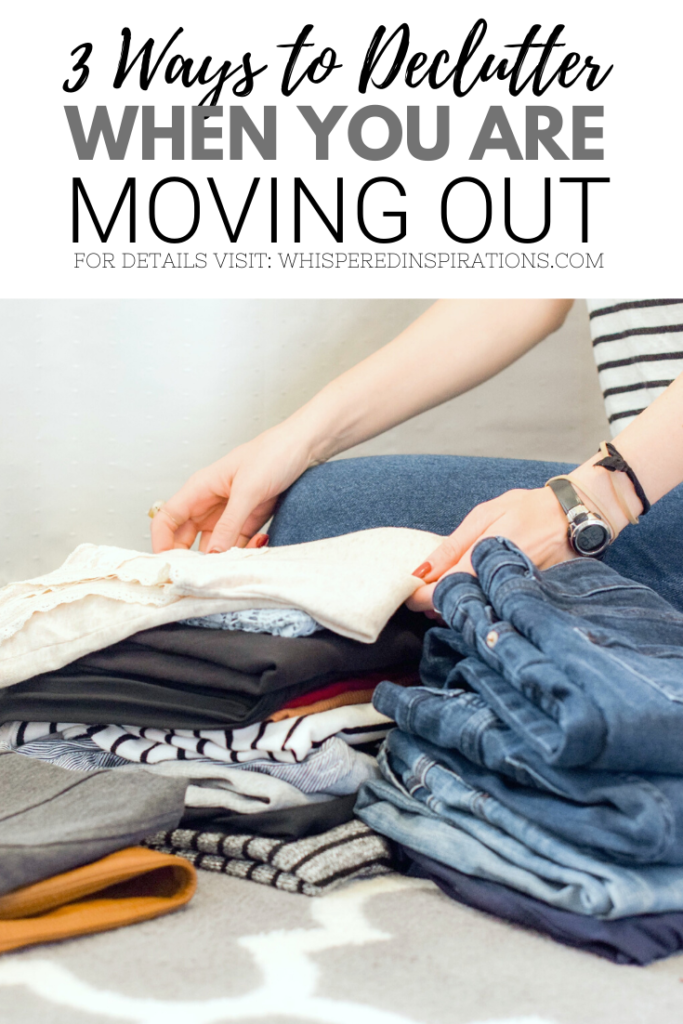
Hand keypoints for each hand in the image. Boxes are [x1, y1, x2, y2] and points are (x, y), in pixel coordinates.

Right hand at [150, 424, 313, 552]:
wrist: (304, 447)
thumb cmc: (273, 453)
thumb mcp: (249, 489)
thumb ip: (230, 523)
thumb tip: (212, 553)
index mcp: (199, 488)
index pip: (166, 519)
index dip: (161, 543)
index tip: (168, 566)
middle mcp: (209, 503)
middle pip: (185, 538)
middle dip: (192, 558)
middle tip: (204, 575)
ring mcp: (228, 514)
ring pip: (213, 546)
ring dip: (224, 557)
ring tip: (239, 561)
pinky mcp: (247, 521)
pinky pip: (236, 545)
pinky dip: (244, 551)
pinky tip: (259, 544)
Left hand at [407, 486, 573, 612]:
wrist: (576, 516)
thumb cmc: (528, 509)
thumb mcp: (484, 516)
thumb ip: (452, 546)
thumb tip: (422, 571)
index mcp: (482, 560)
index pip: (440, 593)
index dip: (419, 597)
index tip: (409, 593)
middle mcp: (498, 583)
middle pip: (456, 609)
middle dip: (436, 604)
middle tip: (428, 591)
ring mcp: (512, 595)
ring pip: (475, 613)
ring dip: (458, 606)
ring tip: (452, 588)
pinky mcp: (525, 600)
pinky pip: (495, 610)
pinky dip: (480, 605)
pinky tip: (476, 592)